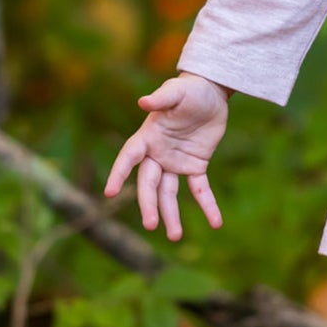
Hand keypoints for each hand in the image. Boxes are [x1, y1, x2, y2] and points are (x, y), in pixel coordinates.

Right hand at [104, 72, 229, 240]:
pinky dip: (208, 206)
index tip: (109, 192)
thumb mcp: (177, 91)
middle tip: (151, 225)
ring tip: (174, 236)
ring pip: (169, 193)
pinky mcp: (195, 166)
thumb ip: (162, 98)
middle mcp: (157, 154)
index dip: (119, 173)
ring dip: (171, 214)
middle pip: (149, 184)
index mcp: (147, 137)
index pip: (128, 158)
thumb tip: (143, 102)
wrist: (211, 92)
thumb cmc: (189, 89)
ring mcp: (175, 163)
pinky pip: (200, 190)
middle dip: (149, 204)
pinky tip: (216, 222)